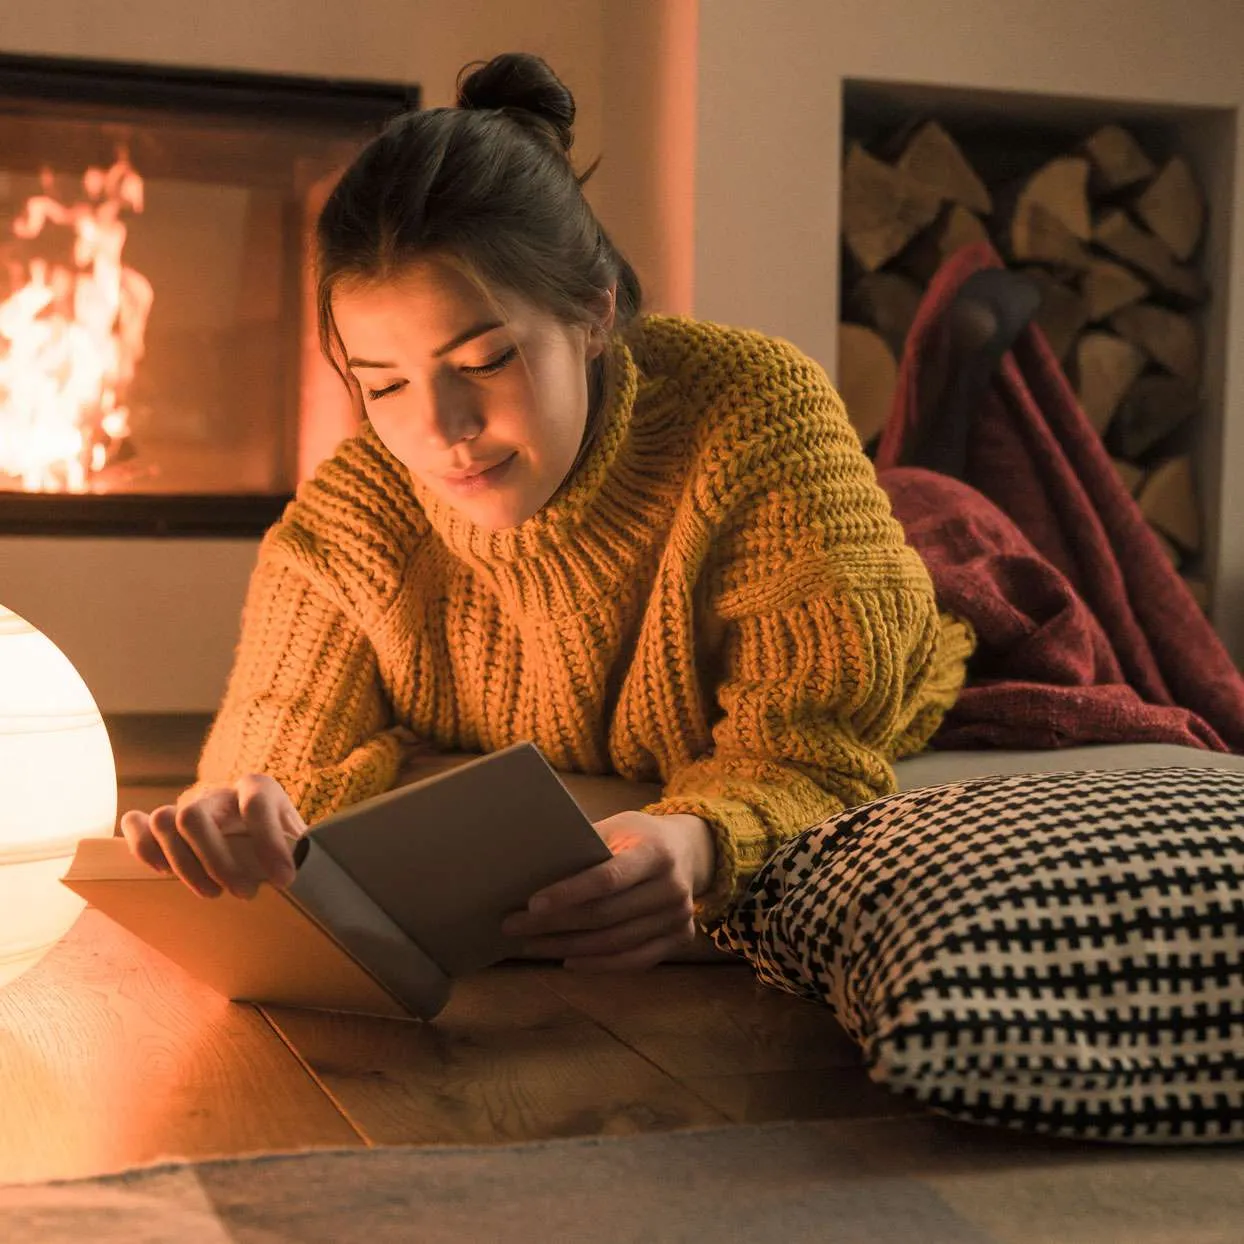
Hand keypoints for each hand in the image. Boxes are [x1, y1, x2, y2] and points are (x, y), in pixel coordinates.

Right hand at [119, 774, 303, 899]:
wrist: (258, 831)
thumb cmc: (279, 840)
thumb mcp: (297, 840)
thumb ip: (299, 850)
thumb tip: (309, 873)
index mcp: (258, 788)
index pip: (257, 804)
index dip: (269, 844)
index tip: (284, 880)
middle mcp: (220, 792)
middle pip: (194, 816)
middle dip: (217, 862)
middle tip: (244, 893)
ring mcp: (189, 804)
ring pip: (165, 821)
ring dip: (184, 865)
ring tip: (212, 893)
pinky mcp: (165, 821)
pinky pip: (137, 823)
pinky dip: (144, 848)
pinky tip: (164, 873)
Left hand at [500, 811, 715, 970]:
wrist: (690, 851)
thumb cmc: (639, 836)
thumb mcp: (619, 826)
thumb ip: (586, 845)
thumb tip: (532, 863)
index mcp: (656, 852)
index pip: (607, 879)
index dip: (568, 893)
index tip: (531, 904)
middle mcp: (673, 887)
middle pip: (605, 915)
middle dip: (554, 924)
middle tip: (513, 926)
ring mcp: (680, 916)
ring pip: (615, 943)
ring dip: (567, 947)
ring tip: (531, 945)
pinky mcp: (680, 938)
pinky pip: (635, 959)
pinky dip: (599, 964)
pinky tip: (568, 960)